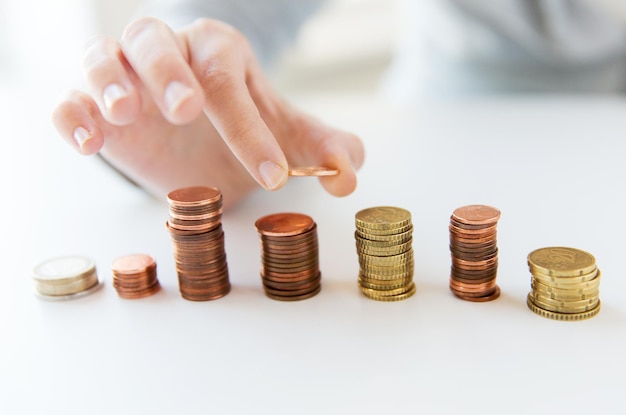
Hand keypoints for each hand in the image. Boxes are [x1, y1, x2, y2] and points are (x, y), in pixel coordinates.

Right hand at [52, 17, 363, 207]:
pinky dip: (71, 115)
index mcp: (218, 52)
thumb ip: (324, 150)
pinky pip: (69, 98)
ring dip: (109, 80)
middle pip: (158, 43)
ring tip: (125, 114)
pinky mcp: (91, 105)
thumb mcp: (287, 140)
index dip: (251, 129)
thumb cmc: (242, 133)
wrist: (198, 147)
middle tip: (188, 109)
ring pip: (102, 56)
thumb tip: (348, 174)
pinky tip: (89, 142)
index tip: (273, 176)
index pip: (230, 81)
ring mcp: (124, 75)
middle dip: (170, 73)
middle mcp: (168, 53)